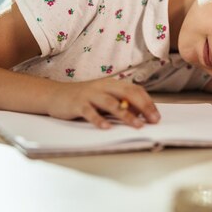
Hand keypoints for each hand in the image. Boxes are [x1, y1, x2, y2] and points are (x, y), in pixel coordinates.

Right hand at [45, 78, 160, 128]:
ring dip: (126, 115)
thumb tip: (140, 114)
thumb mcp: (104, 98)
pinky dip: (99, 120)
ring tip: (137, 125)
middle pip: (127, 94)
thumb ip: (120, 103)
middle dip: (143, 107)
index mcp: (112, 84)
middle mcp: (103, 87)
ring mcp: (90, 95)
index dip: (148, 102)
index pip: (135, 90)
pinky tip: (107, 128)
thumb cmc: (84, 98)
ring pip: (111, 103)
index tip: (156, 116)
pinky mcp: (78, 104)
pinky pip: (90, 112)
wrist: (55, 94)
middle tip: (153, 121)